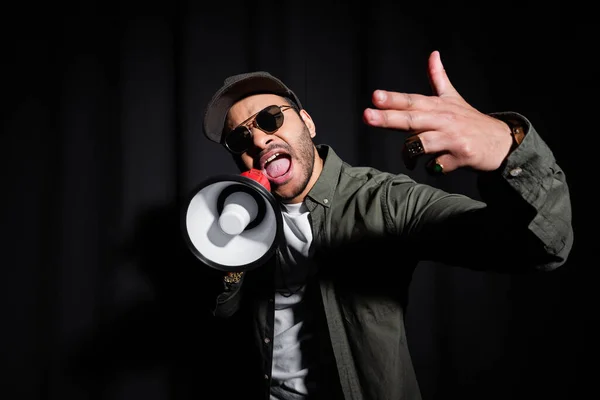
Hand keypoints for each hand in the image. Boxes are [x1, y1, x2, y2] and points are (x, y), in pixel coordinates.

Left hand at [362, 50, 512, 173]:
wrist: (501, 142)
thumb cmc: (470, 121)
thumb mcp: (453, 98)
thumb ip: (438, 78)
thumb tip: (432, 54)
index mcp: (438, 106)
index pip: (411, 101)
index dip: (392, 99)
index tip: (375, 96)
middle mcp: (444, 120)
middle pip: (411, 120)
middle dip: (388, 119)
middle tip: (368, 116)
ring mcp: (453, 138)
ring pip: (422, 144)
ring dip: (410, 154)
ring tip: (410, 158)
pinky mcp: (462, 156)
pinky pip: (437, 166)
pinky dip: (434, 168)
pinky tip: (439, 165)